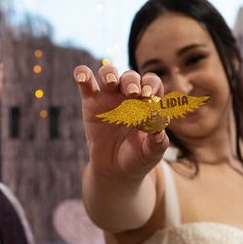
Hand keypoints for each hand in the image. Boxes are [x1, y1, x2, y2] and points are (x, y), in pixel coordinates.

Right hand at [73, 64, 168, 180]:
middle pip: (130, 76)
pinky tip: (83, 79)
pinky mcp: (90, 101)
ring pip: (108, 73)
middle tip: (133, 93)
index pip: (152, 83)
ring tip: (111, 83)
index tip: (148, 95)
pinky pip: (85, 81)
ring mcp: (108, 97)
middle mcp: (128, 96)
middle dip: (131, 81)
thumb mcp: (151, 153)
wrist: (116, 170)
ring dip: (110, 74)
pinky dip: (82, 74)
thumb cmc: (138, 158)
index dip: (151, 84)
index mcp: (147, 103)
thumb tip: (160, 127)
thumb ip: (158, 141)